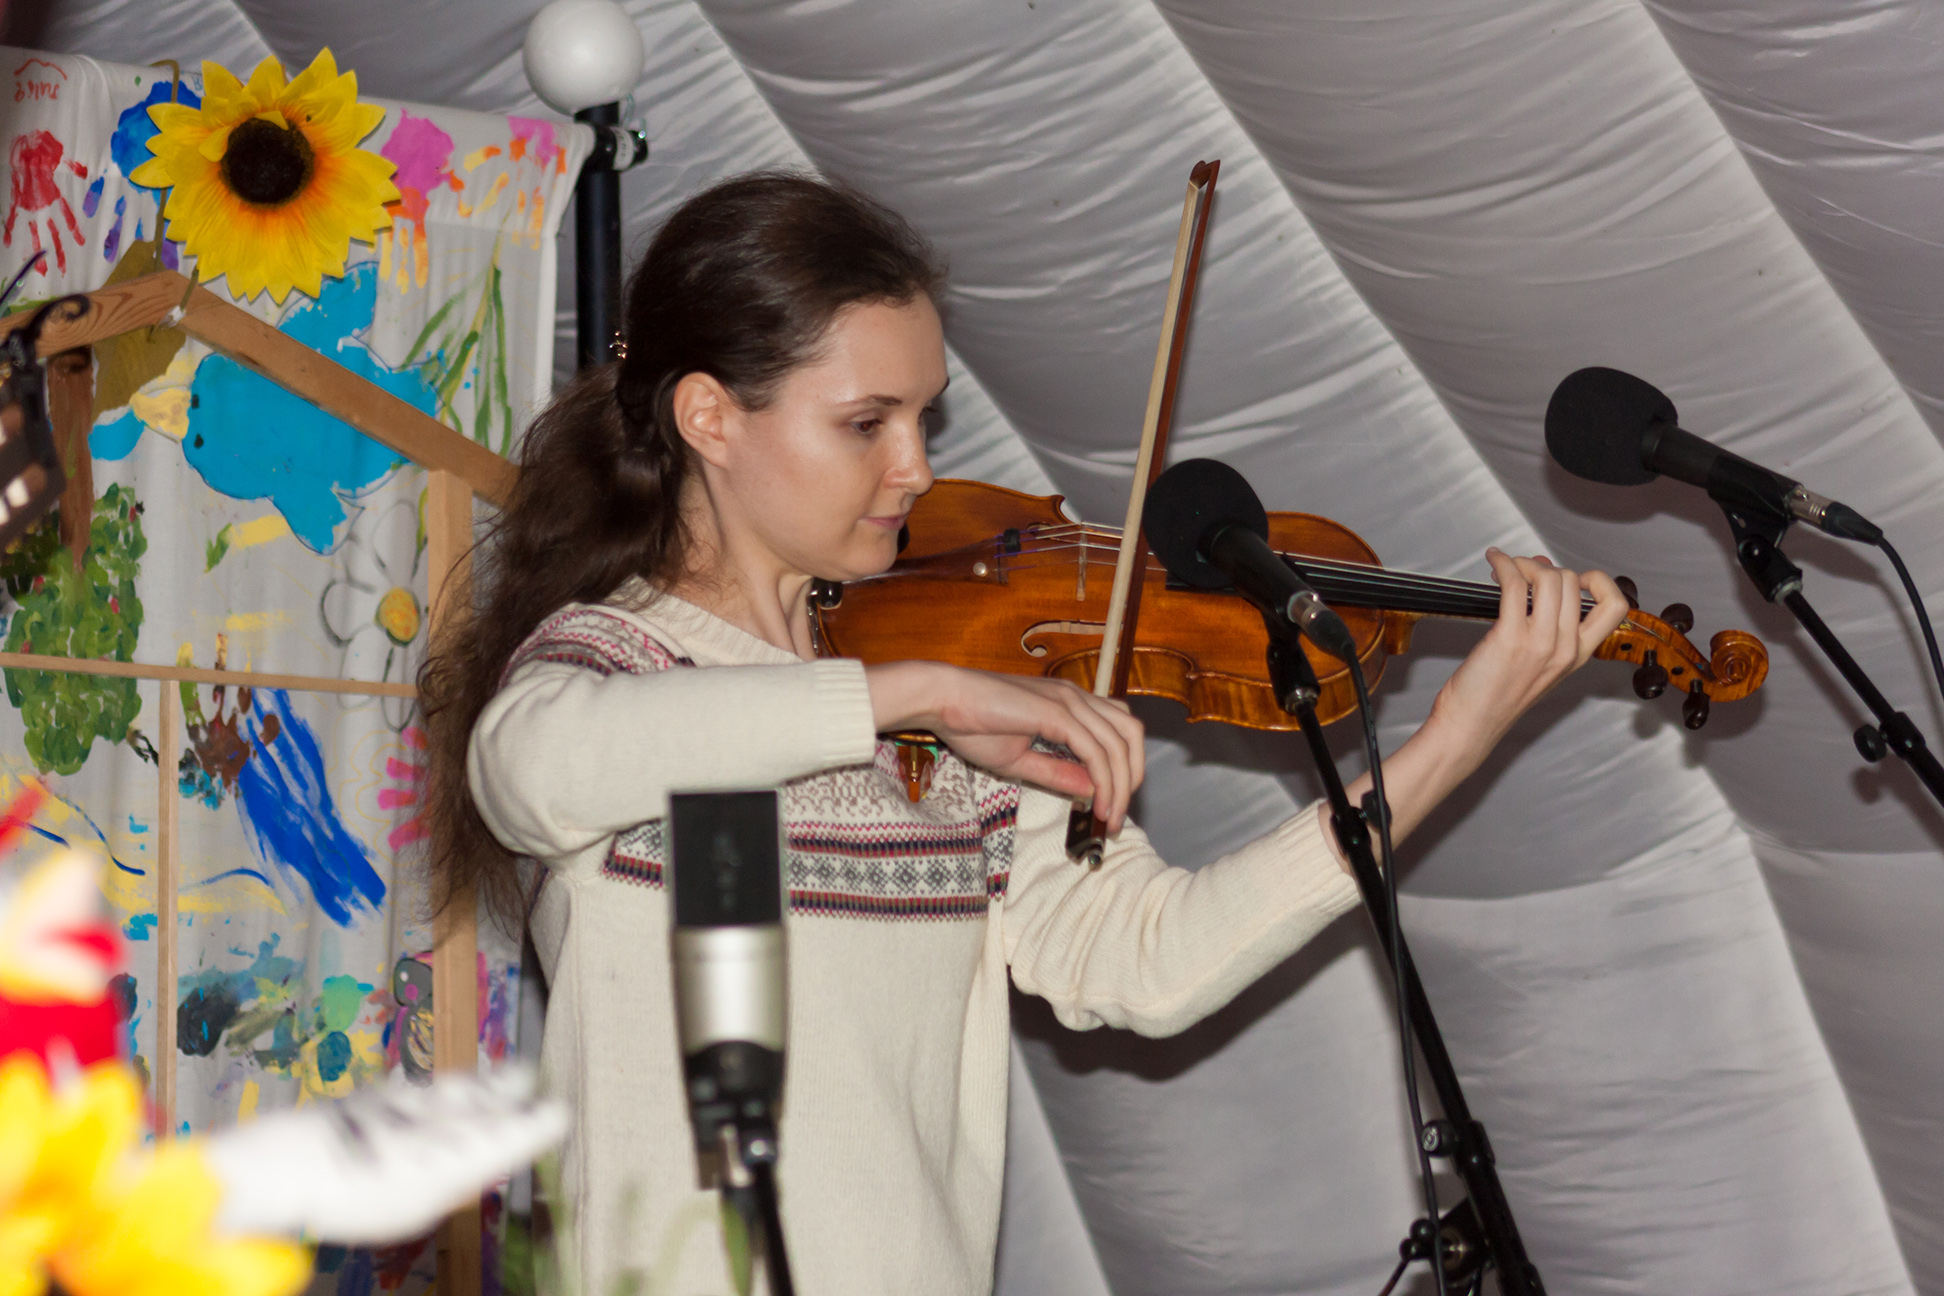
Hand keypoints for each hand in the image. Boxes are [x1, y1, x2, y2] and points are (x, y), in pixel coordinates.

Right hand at [866, 661, 1145, 831]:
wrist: (941, 699)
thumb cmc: (971, 724)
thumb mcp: (1020, 760)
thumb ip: (1057, 774)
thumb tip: (1091, 791)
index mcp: (1069, 702)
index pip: (1117, 731)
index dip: (1123, 768)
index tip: (1110, 806)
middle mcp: (1076, 697)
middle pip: (1131, 733)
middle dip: (1133, 775)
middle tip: (1118, 812)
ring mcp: (1069, 701)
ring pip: (1120, 744)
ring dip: (1121, 785)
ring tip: (1110, 817)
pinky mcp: (1058, 713)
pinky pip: (1096, 752)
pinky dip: (1104, 781)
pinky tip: (1097, 806)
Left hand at [1427, 548, 1630, 768]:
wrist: (1470, 725)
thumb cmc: (1495, 696)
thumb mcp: (1538, 664)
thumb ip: (1548, 624)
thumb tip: (1543, 575)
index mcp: (1577, 655)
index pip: (1616, 608)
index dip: (1599, 582)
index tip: (1575, 577)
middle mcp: (1565, 649)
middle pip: (1573, 582)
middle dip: (1545, 567)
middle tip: (1522, 572)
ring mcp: (1540, 643)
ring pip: (1548, 578)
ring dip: (1524, 564)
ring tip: (1507, 568)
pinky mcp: (1509, 637)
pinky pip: (1514, 585)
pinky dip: (1504, 565)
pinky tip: (1495, 563)